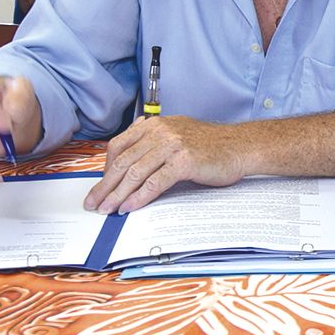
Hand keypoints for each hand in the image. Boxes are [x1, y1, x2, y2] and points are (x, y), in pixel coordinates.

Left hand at [84, 116, 248, 213]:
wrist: (241, 146)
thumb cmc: (211, 146)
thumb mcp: (177, 135)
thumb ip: (153, 142)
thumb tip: (129, 162)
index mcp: (155, 125)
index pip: (118, 146)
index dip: (105, 169)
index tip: (100, 186)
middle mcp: (160, 131)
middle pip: (123, 161)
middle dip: (105, 186)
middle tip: (93, 203)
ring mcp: (172, 145)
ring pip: (135, 173)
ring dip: (118, 195)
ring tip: (107, 209)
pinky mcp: (184, 161)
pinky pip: (154, 182)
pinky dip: (139, 197)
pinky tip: (130, 207)